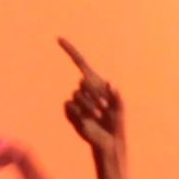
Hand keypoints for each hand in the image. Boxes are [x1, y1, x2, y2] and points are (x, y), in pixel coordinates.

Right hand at [56, 39, 124, 153]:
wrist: (107, 140)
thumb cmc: (116, 122)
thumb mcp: (119, 109)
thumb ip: (117, 97)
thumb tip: (112, 84)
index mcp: (96, 83)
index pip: (80, 63)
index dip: (70, 50)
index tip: (58, 38)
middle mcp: (84, 89)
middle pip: (82, 82)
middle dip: (94, 94)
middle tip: (105, 107)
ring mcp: (76, 100)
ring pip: (76, 95)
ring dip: (88, 105)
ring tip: (98, 115)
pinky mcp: (70, 111)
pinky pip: (69, 106)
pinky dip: (79, 112)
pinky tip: (87, 120)